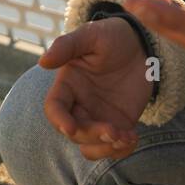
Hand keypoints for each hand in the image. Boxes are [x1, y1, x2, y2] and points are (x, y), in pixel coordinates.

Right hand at [37, 14, 156, 160]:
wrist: (142, 44)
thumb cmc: (112, 36)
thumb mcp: (91, 35)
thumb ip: (67, 46)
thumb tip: (43, 61)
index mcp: (67, 86)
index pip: (54, 108)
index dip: (59, 120)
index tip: (70, 127)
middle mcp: (78, 105)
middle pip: (74, 132)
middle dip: (92, 135)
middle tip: (114, 131)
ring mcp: (98, 117)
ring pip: (90, 146)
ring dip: (105, 148)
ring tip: (126, 137)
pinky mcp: (118, 125)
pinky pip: (114, 147)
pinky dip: (122, 150)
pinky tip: (133, 138)